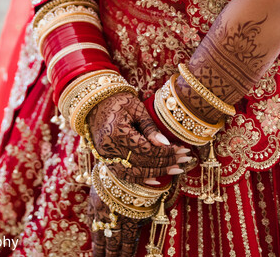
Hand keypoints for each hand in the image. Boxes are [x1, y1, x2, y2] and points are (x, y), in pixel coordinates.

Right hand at [87, 91, 190, 256]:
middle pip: (142, 163)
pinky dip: (139, 179)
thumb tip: (165, 144)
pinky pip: (123, 175)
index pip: (147, 150)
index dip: (166, 152)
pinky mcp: (105, 159)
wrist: (94, 101)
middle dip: (166, 163)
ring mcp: (106, 156)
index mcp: (117, 133)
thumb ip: (149, 127)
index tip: (182, 150)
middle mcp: (109, 148)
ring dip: (156, 174)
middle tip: (185, 161)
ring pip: (133, 174)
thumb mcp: (136, 108)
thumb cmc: (118, 100)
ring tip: (176, 170)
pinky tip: (155, 180)